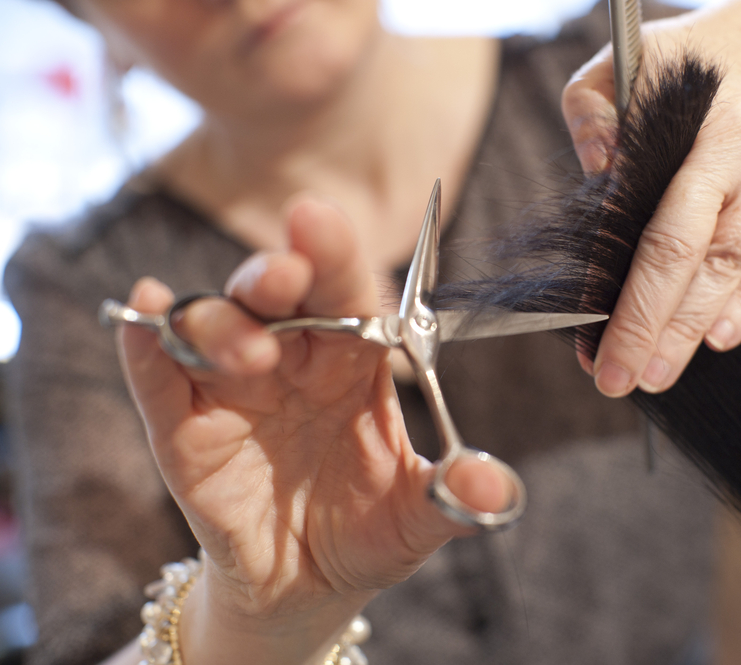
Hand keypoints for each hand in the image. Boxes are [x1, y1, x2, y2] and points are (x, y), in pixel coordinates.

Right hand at [118, 198, 504, 662]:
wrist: (307, 589)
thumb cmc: (366, 532)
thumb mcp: (419, 517)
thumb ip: (456, 498)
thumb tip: (497, 489)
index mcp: (353, 363)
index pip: (348, 295)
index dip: (336, 259)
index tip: (320, 222)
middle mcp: (292, 362)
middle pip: (276, 294)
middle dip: (276, 273)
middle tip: (285, 274)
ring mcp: (235, 391)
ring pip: (214, 326)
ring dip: (223, 322)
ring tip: (251, 352)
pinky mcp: (185, 431)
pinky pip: (160, 380)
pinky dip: (146, 346)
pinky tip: (141, 314)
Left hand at [562, 0, 740, 395]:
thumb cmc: (708, 51)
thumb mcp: (637, 53)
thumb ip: (595, 106)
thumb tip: (595, 174)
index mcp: (708, 124)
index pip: (661, 225)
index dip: (626, 290)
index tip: (593, 339)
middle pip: (700, 260)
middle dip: (654, 328)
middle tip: (620, 380)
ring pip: (739, 270)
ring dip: (695, 330)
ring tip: (658, 374)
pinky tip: (718, 340)